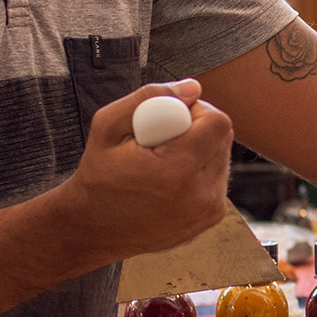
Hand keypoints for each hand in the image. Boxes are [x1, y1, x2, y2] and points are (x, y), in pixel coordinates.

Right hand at [55, 80, 233, 258]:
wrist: (93, 229)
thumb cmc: (98, 176)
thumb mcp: (108, 127)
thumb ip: (150, 98)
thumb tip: (193, 87)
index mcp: (176, 172)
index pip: (217, 123)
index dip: (196, 111)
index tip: (171, 118)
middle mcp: (200, 195)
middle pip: (222, 137)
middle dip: (196, 128)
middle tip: (162, 139)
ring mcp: (209, 210)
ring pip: (222, 156)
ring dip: (199, 149)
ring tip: (162, 162)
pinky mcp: (212, 217)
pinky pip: (217, 177)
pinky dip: (199, 170)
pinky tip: (169, 179)